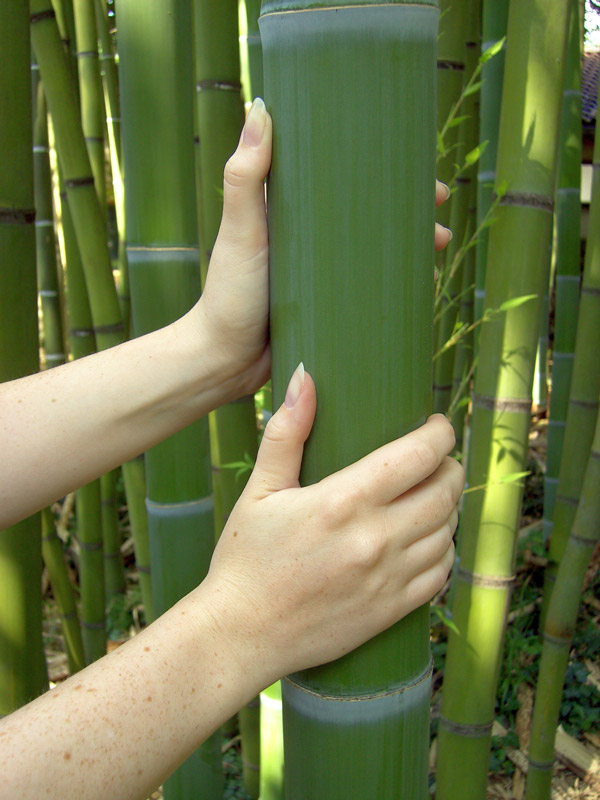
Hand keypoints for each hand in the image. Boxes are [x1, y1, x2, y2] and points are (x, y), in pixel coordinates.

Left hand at [189, 99, 451, 400]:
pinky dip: (395, 284)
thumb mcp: (240, 232)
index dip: (383, 173)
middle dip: (409, 212)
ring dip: (410, 247)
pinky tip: (420, 286)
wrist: (226, 361)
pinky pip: (369, 289)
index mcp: (292, 213)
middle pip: (369, 215)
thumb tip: (260, 108)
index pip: (344, 181)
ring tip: (439, 248)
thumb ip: (245, 177)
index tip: (418, 171)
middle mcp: (310, 240)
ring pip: (375, 253)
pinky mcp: (329, 305)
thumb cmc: (229, 294)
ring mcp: (322, 274)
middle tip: (440, 214)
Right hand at [202, 366, 463, 684]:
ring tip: (430, 494)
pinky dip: (443, 548)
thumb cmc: (245, 558)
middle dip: (449, 465)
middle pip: (446, 489)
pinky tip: (426, 538)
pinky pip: (442, 572)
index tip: (436, 426)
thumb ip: (287, 431)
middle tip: (435, 459)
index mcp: (344, 501)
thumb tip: (305, 375)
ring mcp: (389, 577)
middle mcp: (376, 538)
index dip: (440, 433)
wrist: (241, 634)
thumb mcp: (260, 489)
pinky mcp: (393, 610)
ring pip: (449, 529)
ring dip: (448, 505)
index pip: (420, 454)